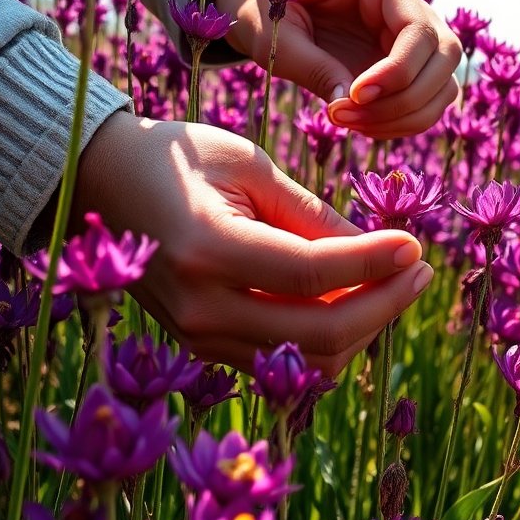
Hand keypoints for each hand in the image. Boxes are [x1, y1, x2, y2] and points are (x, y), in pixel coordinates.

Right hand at [72, 113, 433, 374]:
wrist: (100, 183)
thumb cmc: (180, 158)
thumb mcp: (251, 166)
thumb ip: (314, 216)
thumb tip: (385, 251)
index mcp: (207, 249)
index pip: (315, 276)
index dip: (376, 264)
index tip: (416, 245)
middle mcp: (200, 307)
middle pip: (322, 334)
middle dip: (385, 304)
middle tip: (419, 269)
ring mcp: (199, 337)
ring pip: (310, 361)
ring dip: (364, 328)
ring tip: (393, 282)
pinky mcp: (203, 347)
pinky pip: (284, 361)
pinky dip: (329, 338)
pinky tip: (352, 299)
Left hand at [217, 0, 462, 139]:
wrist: (269, 10)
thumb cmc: (267, 6)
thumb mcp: (274, 26)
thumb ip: (307, 58)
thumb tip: (344, 99)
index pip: (419, 31)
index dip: (396, 71)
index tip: (355, 96)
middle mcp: (413, 10)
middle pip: (445, 60)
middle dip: (403, 100)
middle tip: (345, 116)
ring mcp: (418, 43)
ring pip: (443, 88)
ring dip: (404, 118)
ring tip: (348, 123)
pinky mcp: (412, 72)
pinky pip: (427, 106)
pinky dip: (400, 125)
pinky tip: (359, 125)